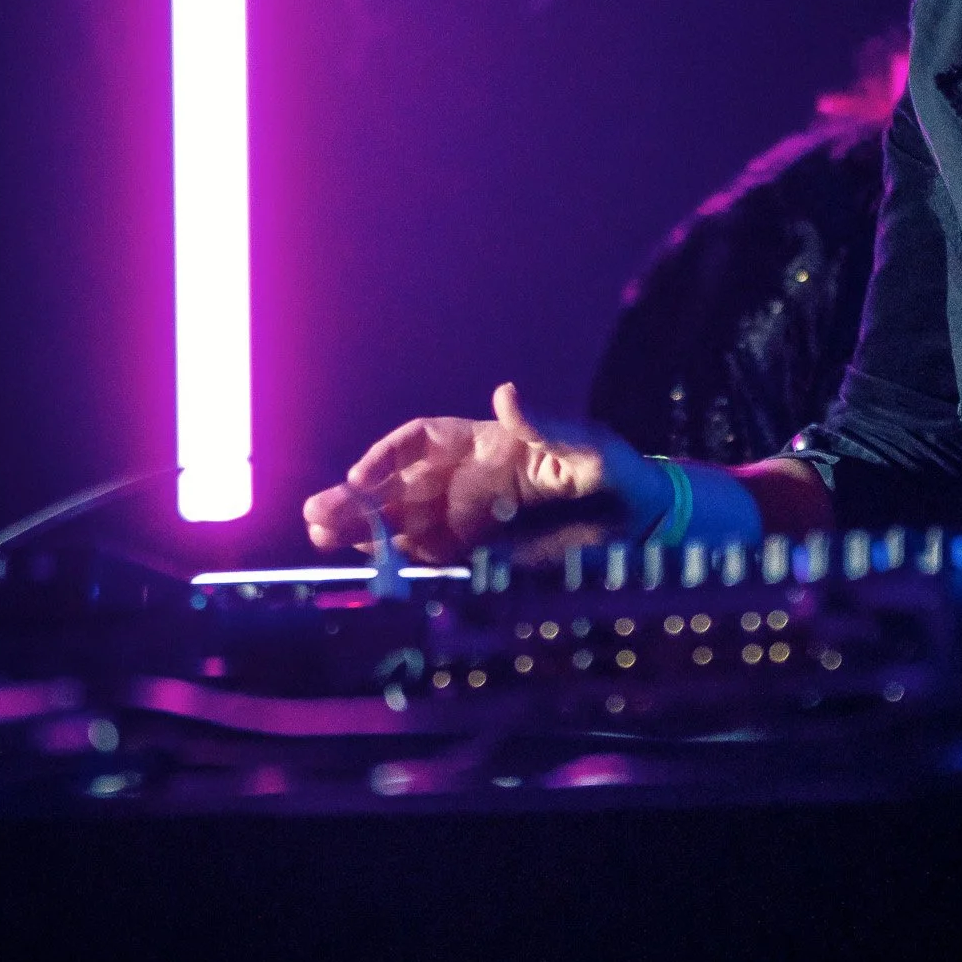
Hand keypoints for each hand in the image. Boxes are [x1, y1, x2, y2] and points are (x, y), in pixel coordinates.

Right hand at [301, 383, 669, 564]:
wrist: (644, 528)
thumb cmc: (618, 474)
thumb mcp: (590, 447)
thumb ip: (547, 426)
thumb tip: (504, 393)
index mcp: (490, 445)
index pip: (425, 441)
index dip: (390, 455)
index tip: (362, 475)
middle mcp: (471, 481)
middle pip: (403, 485)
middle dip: (359, 497)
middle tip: (318, 516)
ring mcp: (472, 521)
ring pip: (405, 523)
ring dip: (364, 530)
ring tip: (323, 539)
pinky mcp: (481, 559)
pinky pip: (430, 559)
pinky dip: (398, 563)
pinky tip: (368, 569)